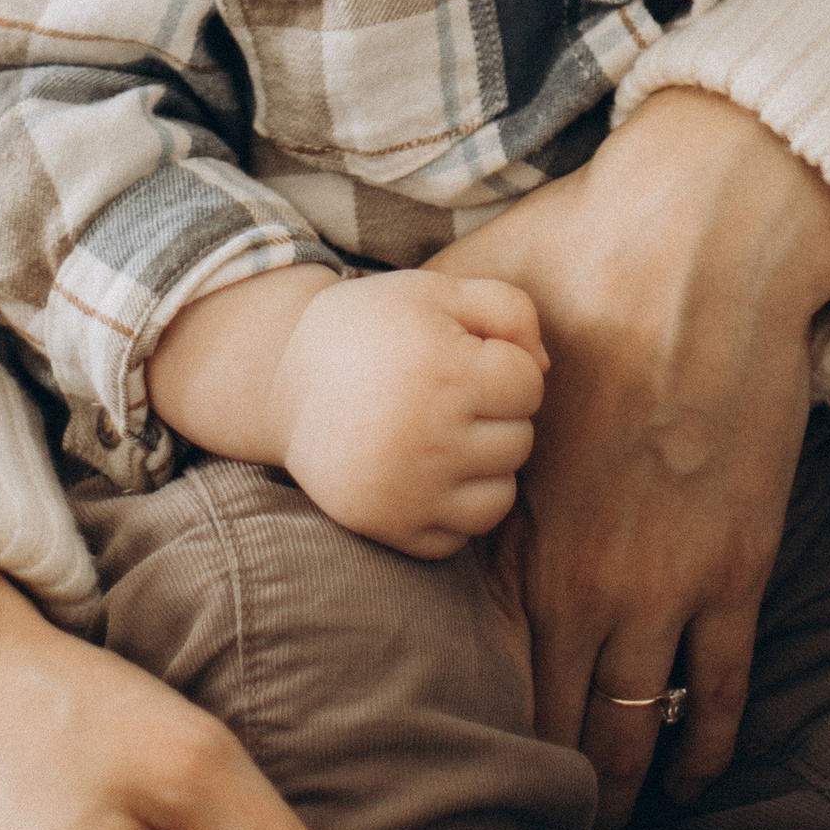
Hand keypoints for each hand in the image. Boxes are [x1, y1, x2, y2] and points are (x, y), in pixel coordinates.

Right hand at [274, 272, 545, 557]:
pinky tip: (426, 473)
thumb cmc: (374, 328)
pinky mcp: (389, 527)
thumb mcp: (437, 292)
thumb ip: (509, 310)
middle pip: (519, 441)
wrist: (284, 380)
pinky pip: (460, 537)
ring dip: (485, 467)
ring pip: (500, 498)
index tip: (468, 357)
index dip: (506, 365)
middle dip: (497, 415)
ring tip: (445, 435)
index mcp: (440, 368)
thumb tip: (546, 370)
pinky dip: (454, 509)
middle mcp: (425, 435)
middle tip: (449, 395)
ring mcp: (406, 489)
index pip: (528, 385)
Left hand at [446, 92, 829, 829]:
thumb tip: (372, 357)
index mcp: (509, 523)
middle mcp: (580, 577)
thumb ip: (423, 354)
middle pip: (551, 718)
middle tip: (533, 808)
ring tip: (612, 817)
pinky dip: (703, 746)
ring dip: (622, 783)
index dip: (469, 712)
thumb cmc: (575, 255)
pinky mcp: (737, 571)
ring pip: (633, 729)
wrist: (701, 241)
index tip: (460, 744)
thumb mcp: (464, 306)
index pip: (477, 657)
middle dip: (542, 771)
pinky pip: (718, 693)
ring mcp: (664, 584)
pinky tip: (691, 776)